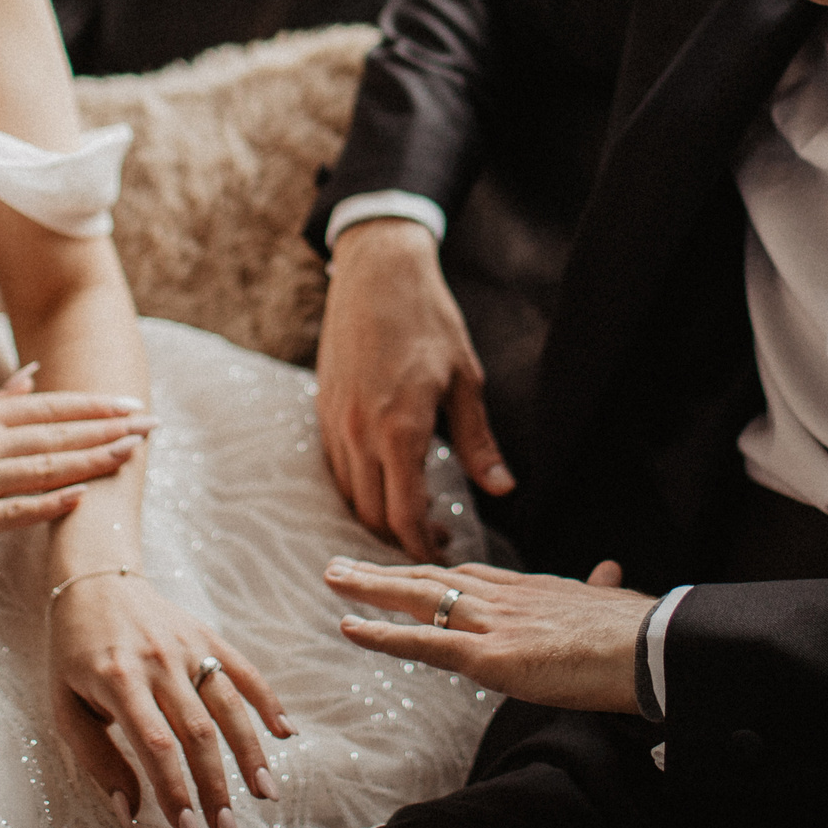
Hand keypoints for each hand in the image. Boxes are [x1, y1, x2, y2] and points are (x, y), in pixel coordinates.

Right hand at [0, 370, 154, 542]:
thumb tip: (32, 378)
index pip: (52, 408)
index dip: (95, 406)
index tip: (131, 405)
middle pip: (60, 436)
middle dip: (110, 430)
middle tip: (151, 426)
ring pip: (47, 471)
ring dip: (93, 461)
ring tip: (132, 455)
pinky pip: (14, 514)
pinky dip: (49, 506)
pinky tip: (81, 499)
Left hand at [48, 576, 293, 827]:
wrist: (94, 581)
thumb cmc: (74, 655)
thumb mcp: (65, 706)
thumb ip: (97, 760)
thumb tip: (130, 814)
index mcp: (118, 680)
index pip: (156, 745)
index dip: (175, 790)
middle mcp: (158, 661)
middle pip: (198, 732)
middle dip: (216, 787)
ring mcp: (188, 646)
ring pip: (229, 704)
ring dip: (250, 753)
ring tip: (266, 795)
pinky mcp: (207, 635)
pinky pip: (244, 669)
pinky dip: (269, 701)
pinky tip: (286, 733)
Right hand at [316, 218, 509, 558]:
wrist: (377, 272)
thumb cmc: (428, 320)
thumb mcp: (466, 380)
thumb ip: (479, 441)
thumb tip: (503, 489)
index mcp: (400, 429)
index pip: (404, 514)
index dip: (423, 545)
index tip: (446, 555)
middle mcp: (359, 433)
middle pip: (371, 514)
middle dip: (401, 538)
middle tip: (437, 541)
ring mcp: (334, 422)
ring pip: (349, 494)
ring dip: (378, 515)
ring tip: (415, 515)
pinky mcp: (323, 409)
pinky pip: (336, 467)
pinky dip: (359, 486)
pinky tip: (387, 481)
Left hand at [324, 556, 654, 712]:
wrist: (650, 646)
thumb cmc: (638, 630)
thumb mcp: (612, 600)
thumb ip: (599, 587)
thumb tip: (608, 571)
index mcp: (531, 588)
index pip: (467, 577)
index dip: (429, 573)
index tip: (401, 568)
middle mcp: (504, 597)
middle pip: (431, 576)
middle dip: (384, 571)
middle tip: (340, 565)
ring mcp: (493, 623)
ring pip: (418, 598)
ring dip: (369, 589)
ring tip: (331, 580)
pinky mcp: (491, 656)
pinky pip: (424, 642)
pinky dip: (382, 634)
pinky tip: (349, 627)